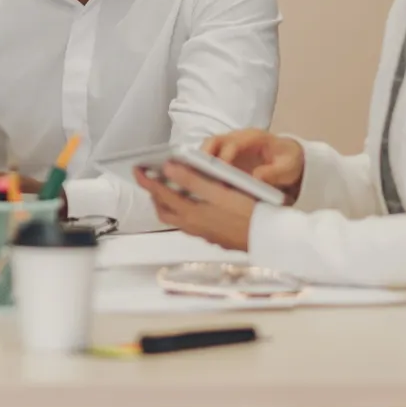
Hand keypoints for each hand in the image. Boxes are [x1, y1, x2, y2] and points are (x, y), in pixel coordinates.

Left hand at [135, 159, 258, 251]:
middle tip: (151, 179)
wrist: (269, 237)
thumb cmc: (247, 212)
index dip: (147, 181)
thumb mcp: (219, 192)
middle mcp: (193, 225)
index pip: (160, 194)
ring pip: (176, 218)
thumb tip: (168, 169)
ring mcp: (203, 232)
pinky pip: (189, 222)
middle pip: (164, 210)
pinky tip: (193, 203)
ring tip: (169, 189)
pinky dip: (183, 210)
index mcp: (191, 213)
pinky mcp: (213, 236)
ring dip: (168, 203)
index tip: (137, 169)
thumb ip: (192, 180)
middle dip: (154, 194)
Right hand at [202, 129, 304, 204]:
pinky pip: (209, 158)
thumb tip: (256, 177)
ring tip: (192, 179)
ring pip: (208, 149)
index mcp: (254, 138)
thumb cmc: (288, 161)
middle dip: (204, 156)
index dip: (224, 156)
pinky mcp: (225, 157)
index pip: (234, 143)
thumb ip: (274, 172)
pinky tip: (197, 183)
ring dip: (199, 162)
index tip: (220, 172)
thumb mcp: (288, 168)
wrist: (289, 158)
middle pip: (214, 141)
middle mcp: (238, 138)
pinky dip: (201, 168)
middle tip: (198, 174)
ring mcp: (229, 147)